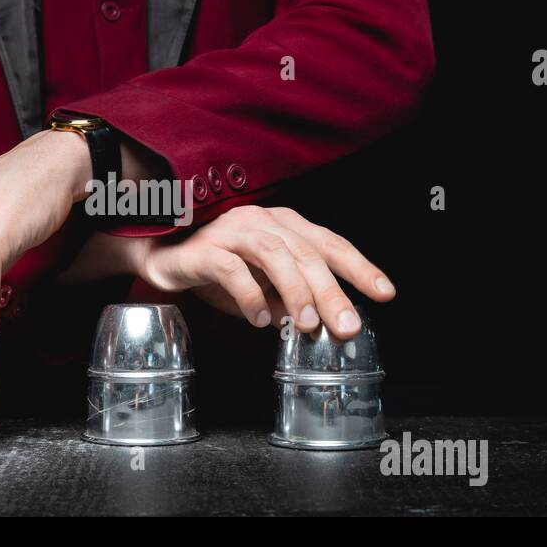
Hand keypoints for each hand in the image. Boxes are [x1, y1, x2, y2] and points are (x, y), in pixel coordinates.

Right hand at [127, 205, 395, 337]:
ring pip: (274, 254)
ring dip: (295, 290)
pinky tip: (261, 319)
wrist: (162, 258)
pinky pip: (231, 269)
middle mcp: (263, 221)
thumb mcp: (265, 288)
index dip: (359, 267)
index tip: (384, 293)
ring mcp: (232, 230)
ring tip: (307, 324)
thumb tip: (326, 324)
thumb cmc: (220, 271)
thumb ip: (293, 299)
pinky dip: (250, 295)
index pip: (330, 243)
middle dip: (331, 291)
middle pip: (306, 252)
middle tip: (347, 325)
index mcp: (285, 225)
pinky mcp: (205, 248)